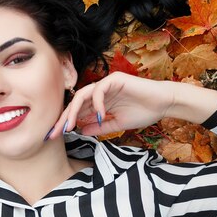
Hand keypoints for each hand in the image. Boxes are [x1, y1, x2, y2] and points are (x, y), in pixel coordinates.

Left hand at [47, 72, 216, 138]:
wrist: (163, 104)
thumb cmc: (143, 112)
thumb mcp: (117, 124)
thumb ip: (99, 127)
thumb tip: (81, 132)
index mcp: (98, 101)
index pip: (76, 111)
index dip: (64, 123)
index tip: (53, 137)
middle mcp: (99, 91)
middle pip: (74, 103)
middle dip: (63, 119)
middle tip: (53, 133)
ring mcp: (106, 83)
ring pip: (82, 95)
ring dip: (73, 112)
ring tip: (69, 127)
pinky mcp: (114, 79)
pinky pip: (99, 90)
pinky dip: (96, 104)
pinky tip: (99, 117)